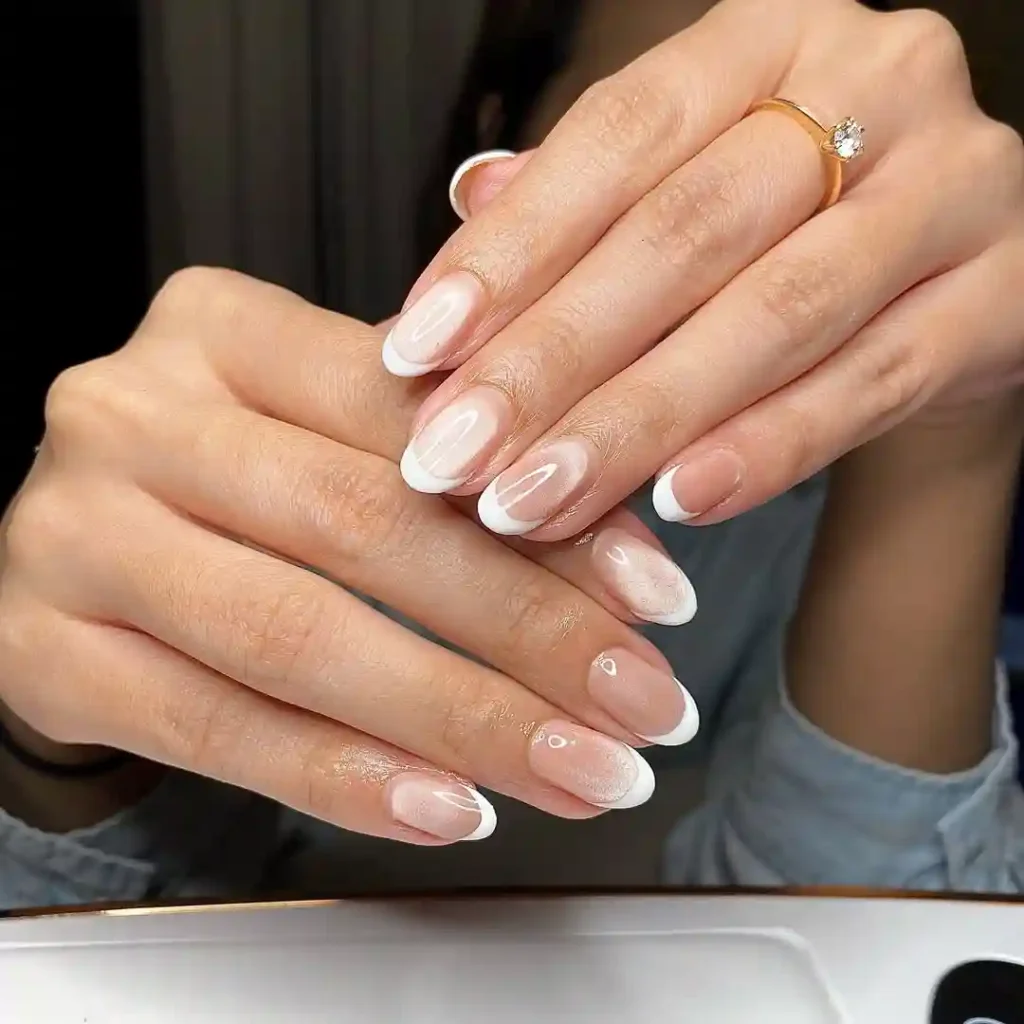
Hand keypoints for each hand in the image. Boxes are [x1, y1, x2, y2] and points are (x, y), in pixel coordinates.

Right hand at [0, 268, 700, 843]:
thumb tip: (618, 551)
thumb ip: (450, 464)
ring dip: (462, 721)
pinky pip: (219, 727)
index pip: (410, 414)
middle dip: (528, 632)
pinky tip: (449, 806)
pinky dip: (348, 777)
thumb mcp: (326, 433)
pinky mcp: (43, 652)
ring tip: (578, 771)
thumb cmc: (227, 481)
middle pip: (363, 527)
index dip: (546, 513)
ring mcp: (73, 534)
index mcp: (222, 330)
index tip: (656, 599)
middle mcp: (135, 415)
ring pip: (299, 636)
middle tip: (640, 705)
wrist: (72, 547)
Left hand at [383, 0, 1023, 538]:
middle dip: (552, 358)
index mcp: (769, 39)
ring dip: (636, 422)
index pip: (616, 136)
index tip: (414, 351)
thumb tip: (469, 200)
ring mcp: (955, 187)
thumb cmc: (791, 222)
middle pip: (683, 233)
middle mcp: (874, 85)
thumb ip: (588, 194)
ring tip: (531, 499)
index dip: (508, 251)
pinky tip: (678, 499)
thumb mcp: (690, 179)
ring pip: (772, 316)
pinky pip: (873, 381)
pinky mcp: (1009, 296)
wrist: (950, 269)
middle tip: (451, 455)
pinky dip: (768, 446)